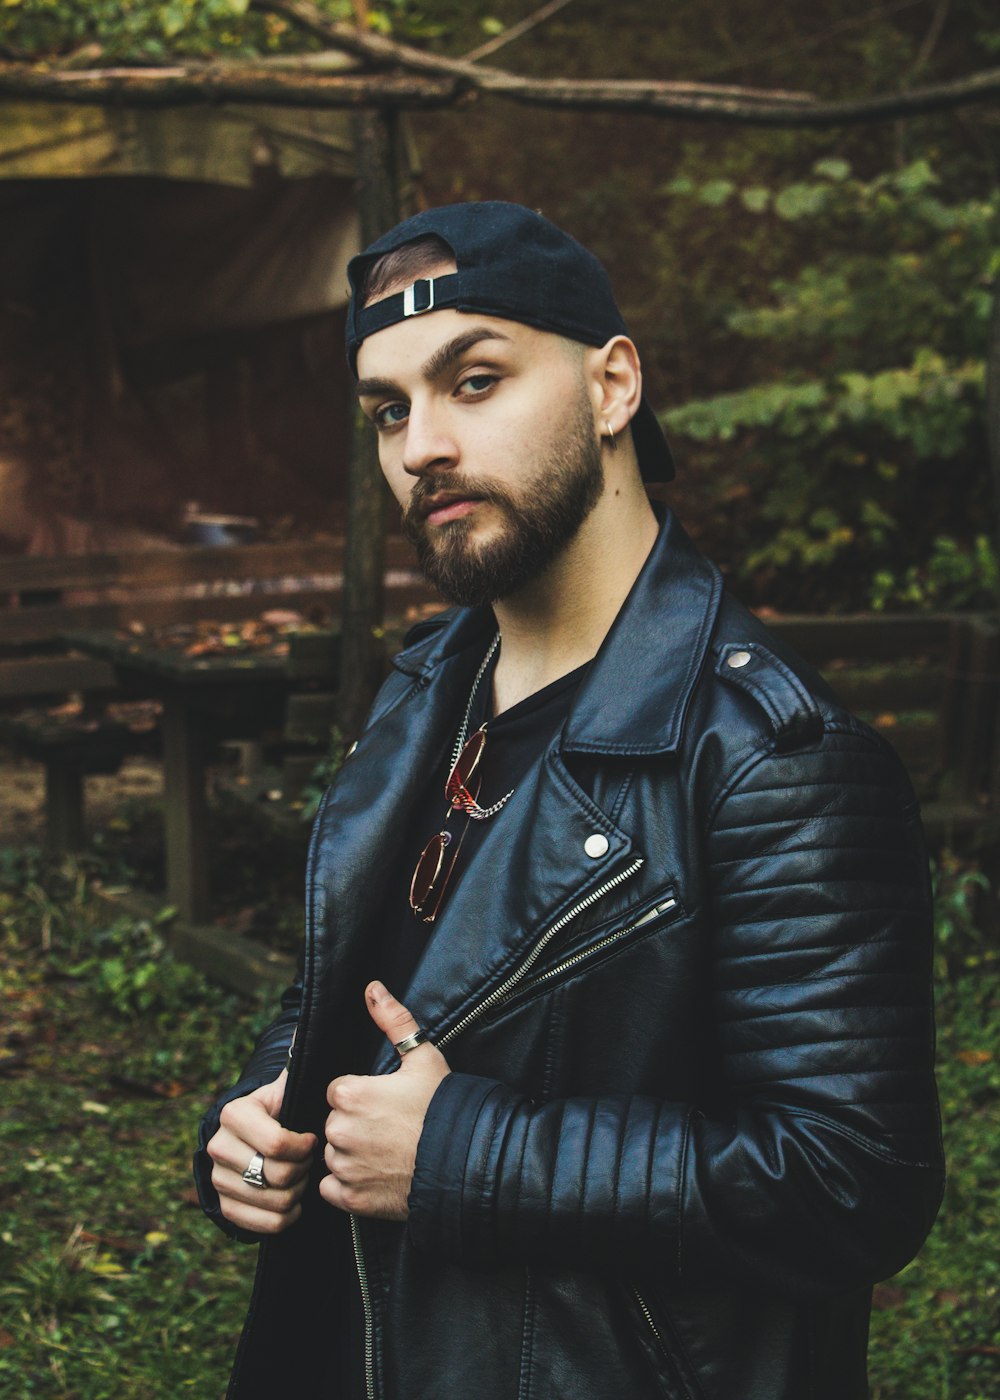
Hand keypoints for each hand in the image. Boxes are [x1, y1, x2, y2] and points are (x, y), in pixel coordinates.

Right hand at [207, 1069, 317, 1234]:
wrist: (253, 1138)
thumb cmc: (281, 1110)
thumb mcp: (287, 1088)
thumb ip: (297, 1064)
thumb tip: (301, 1034)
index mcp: (235, 1113)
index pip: (277, 1144)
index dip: (303, 1147)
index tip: (311, 1140)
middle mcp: (218, 1145)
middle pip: (276, 1176)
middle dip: (302, 1172)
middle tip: (309, 1162)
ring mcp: (217, 1177)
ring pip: (272, 1202)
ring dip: (295, 1195)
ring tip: (301, 1179)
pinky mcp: (222, 1205)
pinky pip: (261, 1225)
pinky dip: (284, 1218)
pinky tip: (292, 1202)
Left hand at [319, 982, 449, 1220]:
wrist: (464, 1163)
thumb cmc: (443, 1107)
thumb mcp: (424, 1058)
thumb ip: (394, 1020)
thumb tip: (372, 989)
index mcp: (350, 1094)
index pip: (337, 1092)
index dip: (359, 1096)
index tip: (382, 1103)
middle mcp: (339, 1130)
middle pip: (333, 1123)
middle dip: (353, 1125)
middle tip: (387, 1128)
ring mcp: (345, 1167)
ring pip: (332, 1155)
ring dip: (350, 1155)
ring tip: (385, 1153)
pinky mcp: (351, 1198)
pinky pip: (332, 1188)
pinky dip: (347, 1184)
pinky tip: (375, 1175)